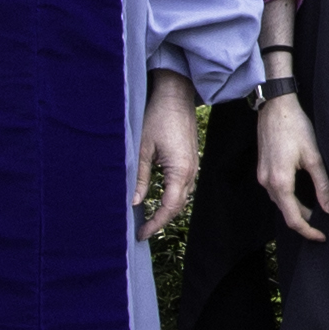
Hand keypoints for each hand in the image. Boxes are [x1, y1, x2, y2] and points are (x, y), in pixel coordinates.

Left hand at [134, 72, 204, 239]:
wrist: (175, 96)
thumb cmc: (158, 117)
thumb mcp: (142, 148)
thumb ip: (140, 178)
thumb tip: (135, 202)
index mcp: (179, 170)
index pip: (169, 207)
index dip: (155, 224)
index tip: (141, 233)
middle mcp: (190, 171)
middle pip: (178, 206)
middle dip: (161, 221)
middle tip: (142, 231)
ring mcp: (193, 166)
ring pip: (182, 198)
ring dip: (168, 210)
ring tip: (149, 220)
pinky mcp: (191, 160)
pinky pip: (184, 187)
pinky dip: (173, 198)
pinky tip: (160, 200)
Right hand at [256, 92, 328, 242]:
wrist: (275, 107)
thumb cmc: (294, 127)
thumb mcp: (313, 157)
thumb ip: (322, 185)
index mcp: (280, 182)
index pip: (293, 218)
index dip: (308, 231)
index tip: (321, 236)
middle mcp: (267, 183)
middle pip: (286, 213)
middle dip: (304, 222)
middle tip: (322, 225)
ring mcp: (262, 176)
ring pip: (280, 203)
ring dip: (297, 210)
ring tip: (315, 211)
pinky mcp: (263, 170)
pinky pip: (276, 192)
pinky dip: (289, 198)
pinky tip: (302, 195)